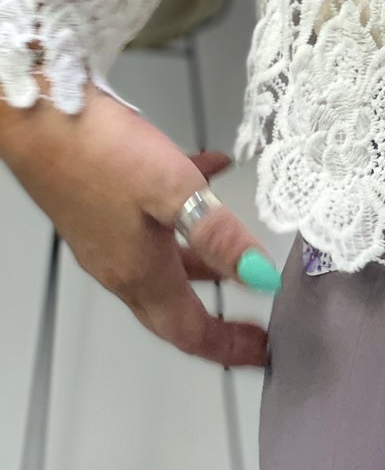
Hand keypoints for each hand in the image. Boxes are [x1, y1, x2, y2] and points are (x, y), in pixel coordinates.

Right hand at [0, 86, 275, 367]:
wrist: (39, 117)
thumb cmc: (99, 153)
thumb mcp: (173, 192)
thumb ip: (218, 236)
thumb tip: (260, 277)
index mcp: (139, 272)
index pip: (188, 330)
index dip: (228, 346)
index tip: (260, 352)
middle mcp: (120, 263)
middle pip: (176, 305)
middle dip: (219, 317)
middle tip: (254, 320)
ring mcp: (108, 235)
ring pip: (166, 262)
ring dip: (203, 264)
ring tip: (239, 255)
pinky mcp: (102, 205)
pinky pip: (153, 220)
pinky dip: (185, 210)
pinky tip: (209, 170)